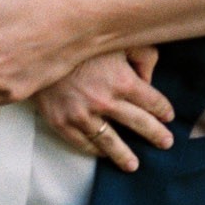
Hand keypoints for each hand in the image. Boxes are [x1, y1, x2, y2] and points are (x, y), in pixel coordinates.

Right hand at [35, 48, 174, 171]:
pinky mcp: (62, 123)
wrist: (36, 48)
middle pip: (140, 125)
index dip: (163, 109)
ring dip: (126, 156)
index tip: (167, 116)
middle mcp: (106, 102)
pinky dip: (96, 151)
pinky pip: (84, 144)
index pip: (153, 102)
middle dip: (156, 135)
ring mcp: (83, 116)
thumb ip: (142, 55)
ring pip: (112, 143)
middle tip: (166, 143)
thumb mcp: (117, 39)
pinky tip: (103, 154)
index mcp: (122, 80)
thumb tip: (149, 78)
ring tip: (134, 165)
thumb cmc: (80, 42)